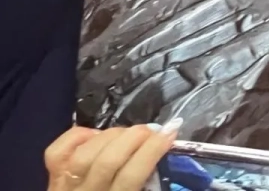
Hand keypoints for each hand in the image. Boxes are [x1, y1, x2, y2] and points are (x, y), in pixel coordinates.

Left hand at [46, 124, 176, 190]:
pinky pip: (57, 152)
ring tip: (127, 132)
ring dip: (111, 134)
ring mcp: (64, 188)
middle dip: (134, 137)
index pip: (131, 177)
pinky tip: (95, 135)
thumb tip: (165, 160)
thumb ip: (146, 188)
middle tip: (151, 129)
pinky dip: (78, 136)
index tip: (170, 133)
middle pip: (107, 161)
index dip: (152, 150)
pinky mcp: (52, 179)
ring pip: (85, 153)